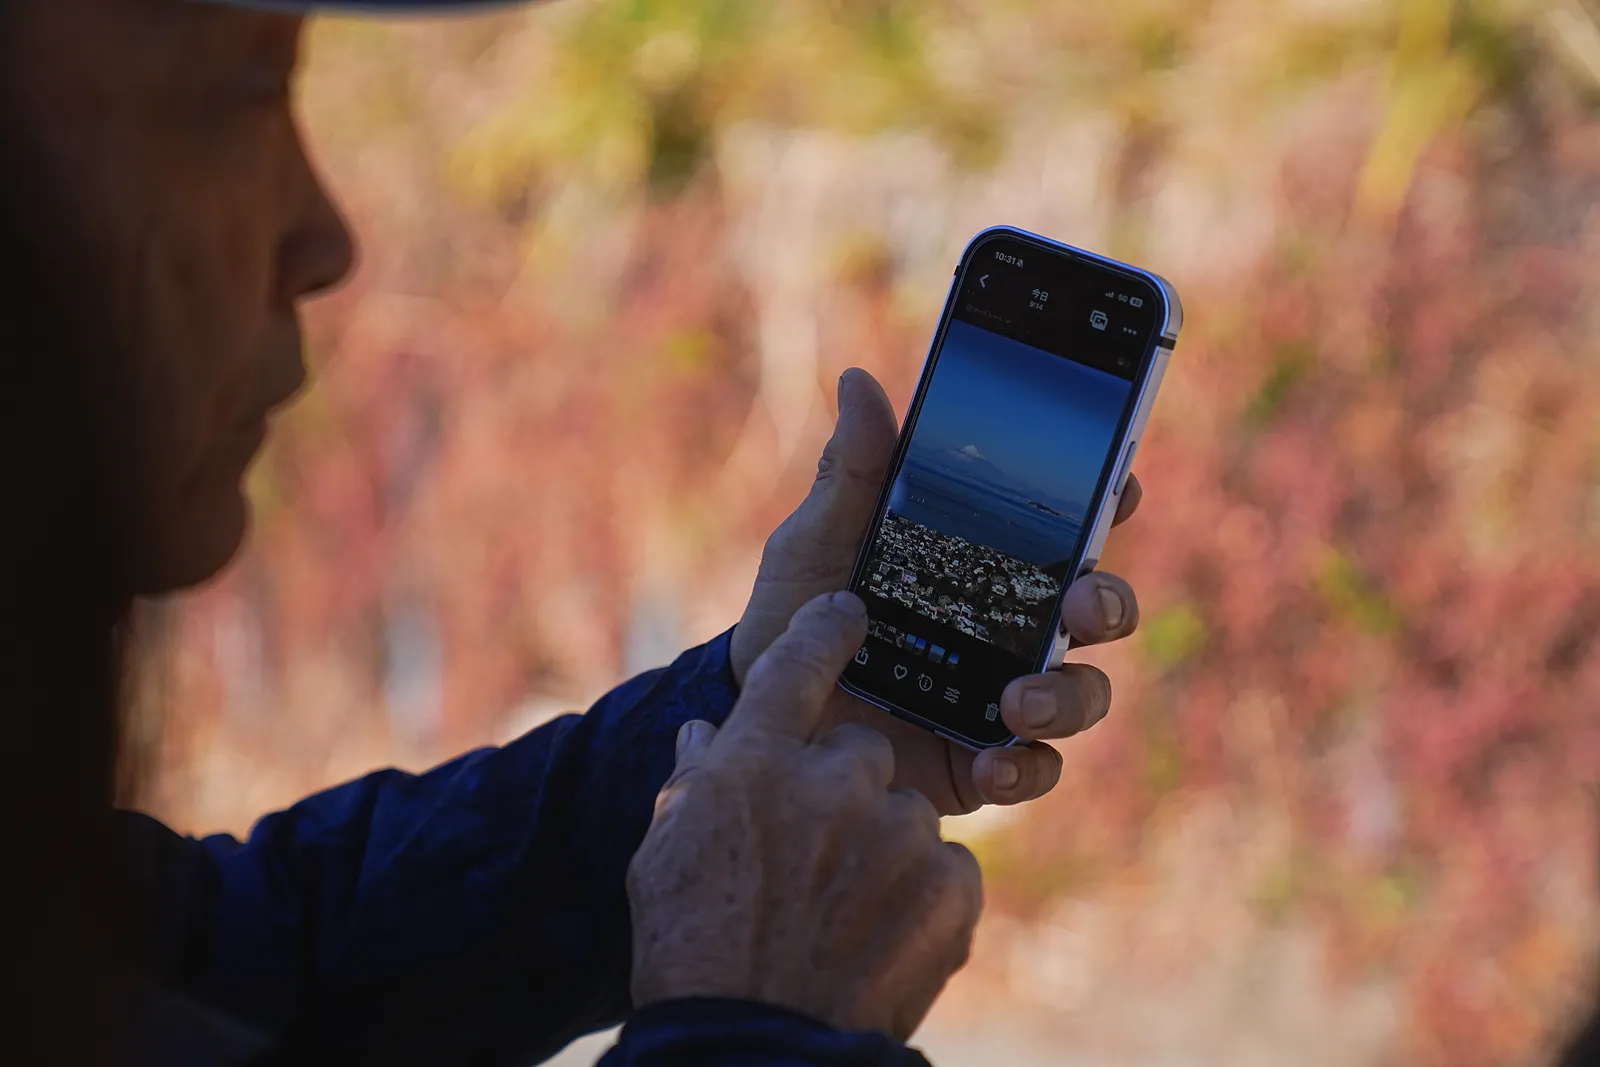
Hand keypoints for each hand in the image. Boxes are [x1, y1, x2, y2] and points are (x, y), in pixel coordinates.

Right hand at [630, 592, 982, 1039]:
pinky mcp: (952, 889)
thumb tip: (708, 735)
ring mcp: (900, 834)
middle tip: (816, 855)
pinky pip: (946, 868)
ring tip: (842, 915)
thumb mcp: (666, 853)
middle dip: (846, 793)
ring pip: (907, 815)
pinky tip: (880, 938)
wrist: (753, 1047)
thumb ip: (696, 781)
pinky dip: (922, 898)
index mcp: (755, 761)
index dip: (824, 631)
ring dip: (884, 851)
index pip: (796, 664)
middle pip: (862, 752)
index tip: (848, 612)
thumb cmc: (692, 950)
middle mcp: (835, 781)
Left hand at [731, 368, 1143, 815]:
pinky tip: (991, 763)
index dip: (1110, 503)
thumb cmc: (795, 614)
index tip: (1124, 485)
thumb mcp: (818, 541)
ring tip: (1019, 702)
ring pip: (1084, 694)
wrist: (759, 712)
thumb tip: (859, 381)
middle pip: (1099, 611)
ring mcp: (1003, 699)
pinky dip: (1025, 768)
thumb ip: (853, 474)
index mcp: (985, 567)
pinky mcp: (982, 763)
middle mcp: (1010, 631)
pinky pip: (1035, 771)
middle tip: (1082, 605)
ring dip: (1070, 696)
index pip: (1066, 530)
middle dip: (1108, 603)